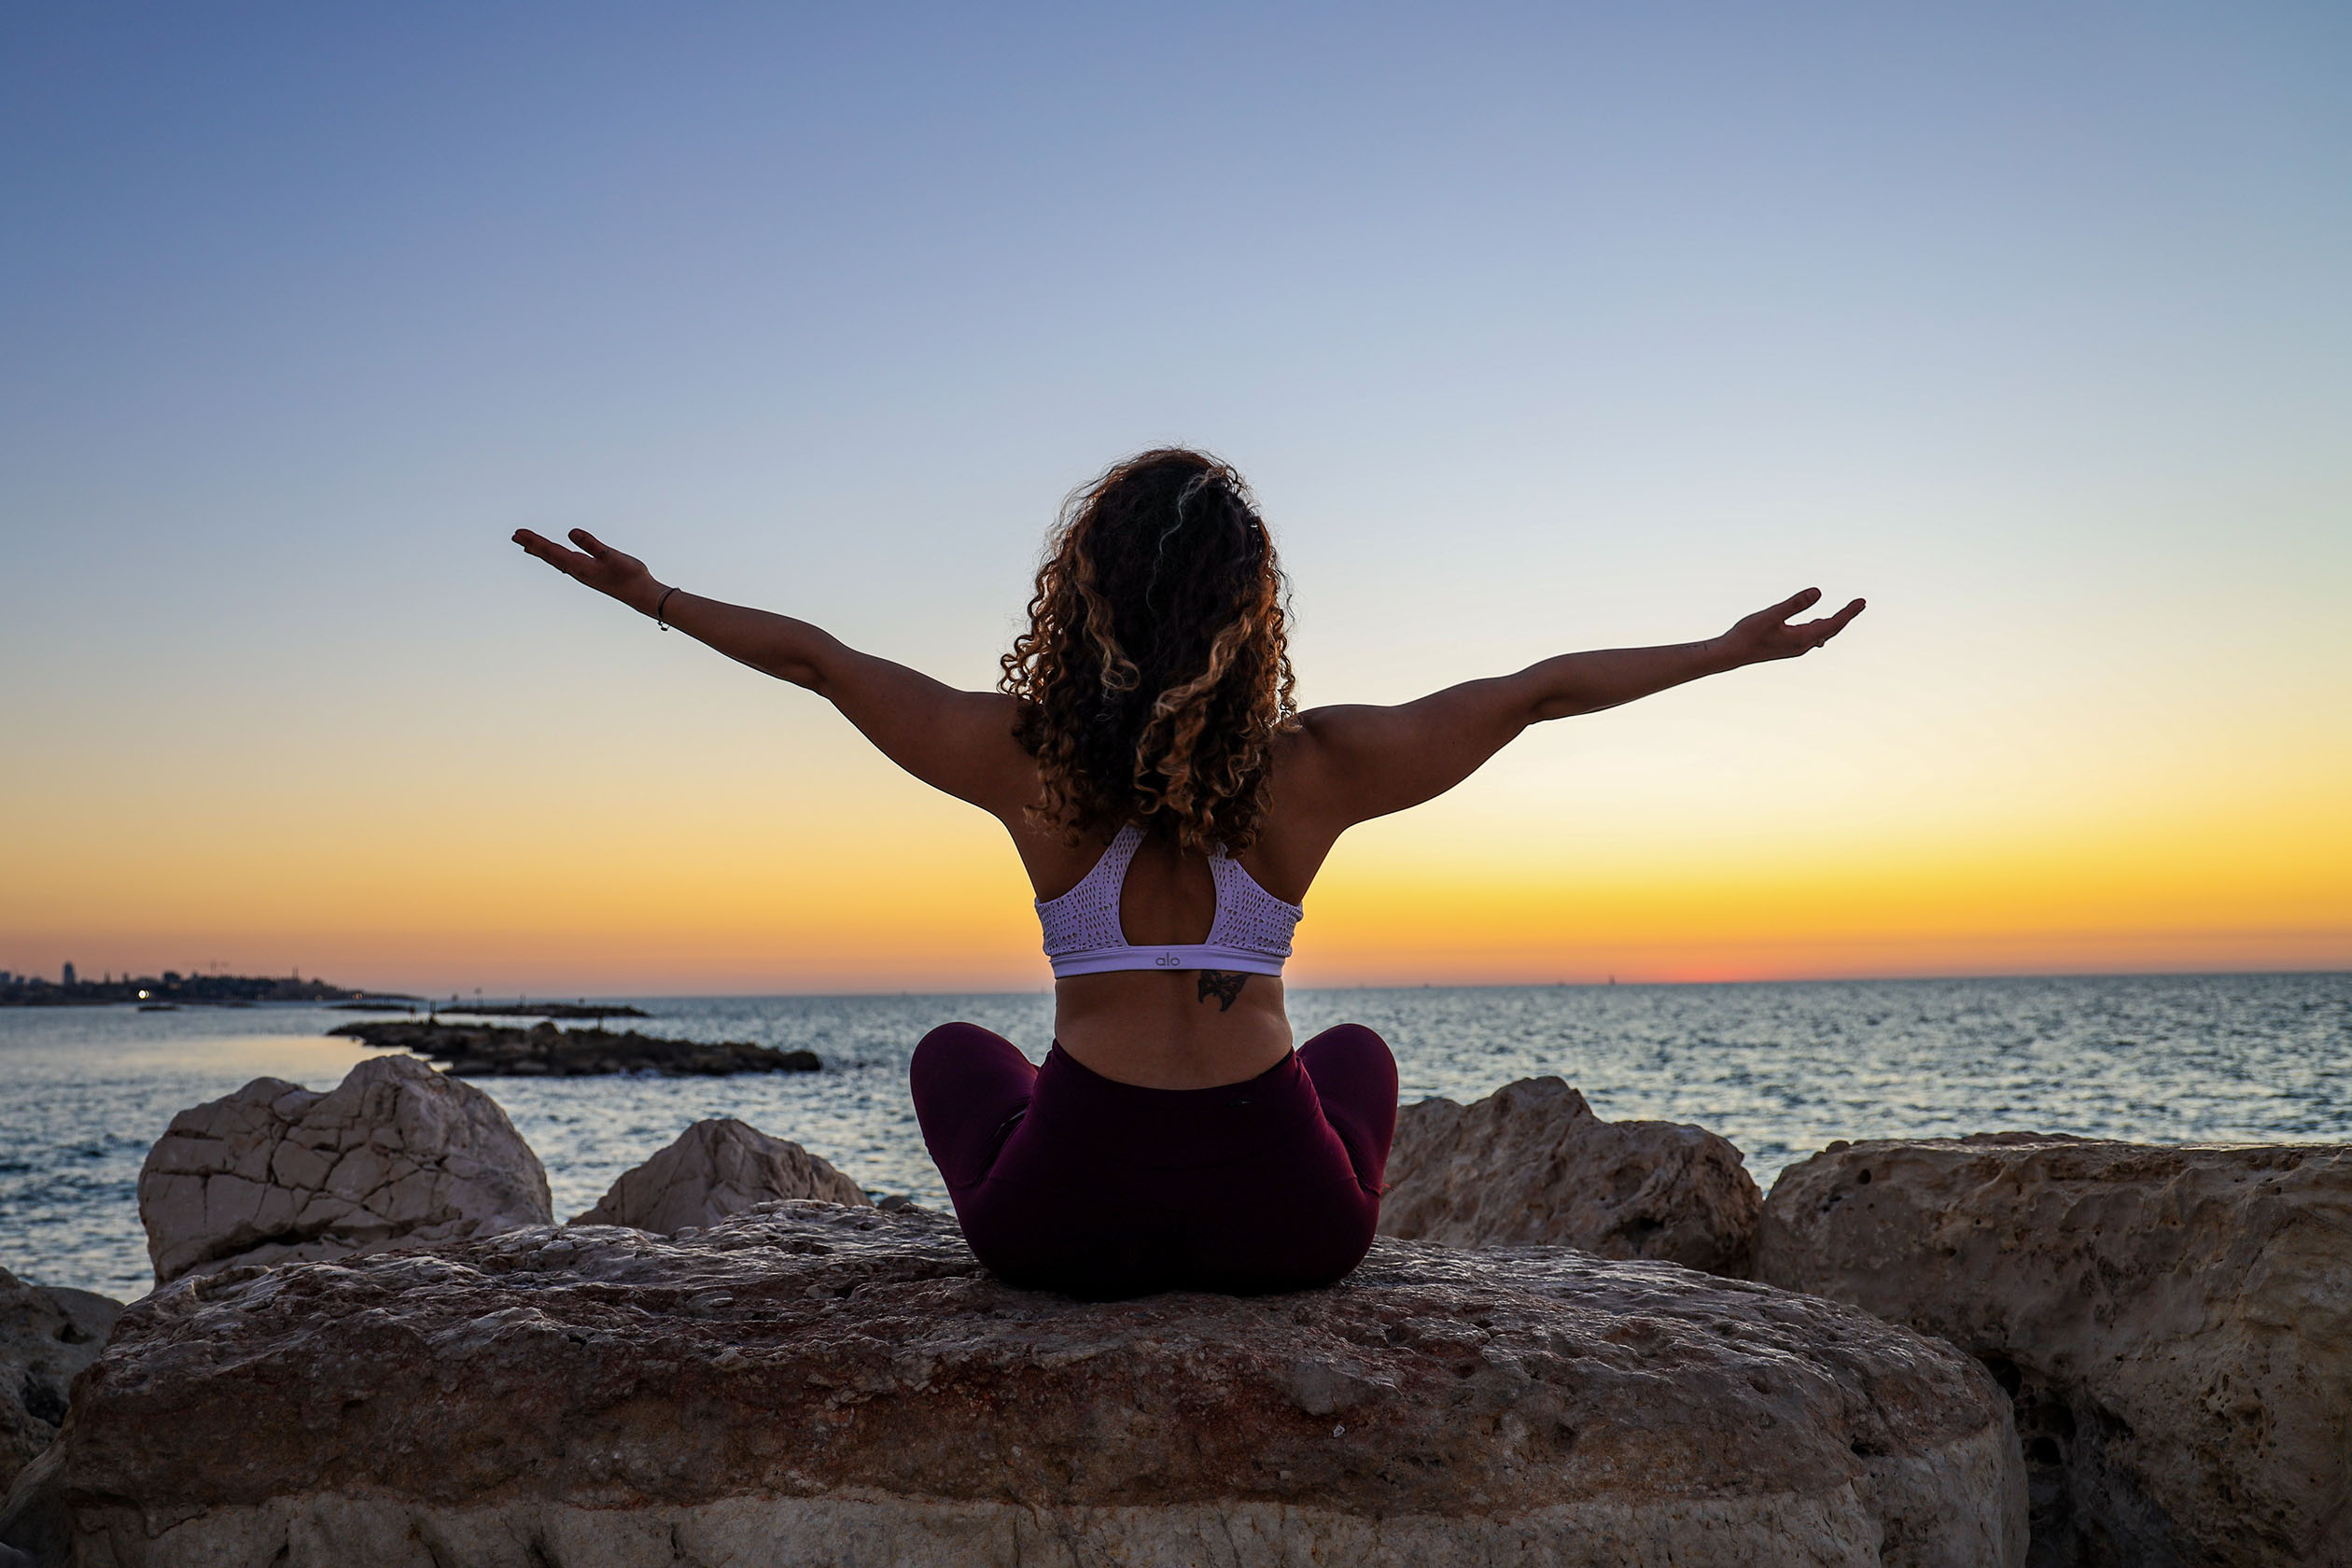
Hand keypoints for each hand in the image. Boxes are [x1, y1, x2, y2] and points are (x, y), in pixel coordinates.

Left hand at [512, 527, 660, 612]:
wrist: (641, 594)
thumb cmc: (629, 574)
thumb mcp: (611, 555)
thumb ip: (591, 544)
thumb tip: (571, 532)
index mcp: (579, 565)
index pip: (551, 551)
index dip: (534, 541)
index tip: (519, 533)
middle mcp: (577, 570)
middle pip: (549, 556)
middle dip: (532, 545)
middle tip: (515, 536)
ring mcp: (583, 573)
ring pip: (556, 560)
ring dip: (542, 552)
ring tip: (527, 546)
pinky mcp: (590, 574)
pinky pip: (566, 563)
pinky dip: (555, 557)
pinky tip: (557, 556)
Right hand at [1719, 587, 1865, 665]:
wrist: (1730, 654)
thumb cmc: (1748, 634)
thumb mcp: (1772, 615)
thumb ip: (1795, 603)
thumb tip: (1819, 591)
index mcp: (1802, 638)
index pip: (1833, 623)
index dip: (1849, 612)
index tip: (1862, 601)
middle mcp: (1802, 645)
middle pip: (1831, 629)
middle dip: (1846, 616)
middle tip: (1861, 603)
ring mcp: (1795, 647)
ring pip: (1821, 633)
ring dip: (1834, 622)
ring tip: (1847, 612)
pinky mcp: (1786, 646)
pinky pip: (1811, 636)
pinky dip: (1820, 626)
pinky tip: (1818, 623)